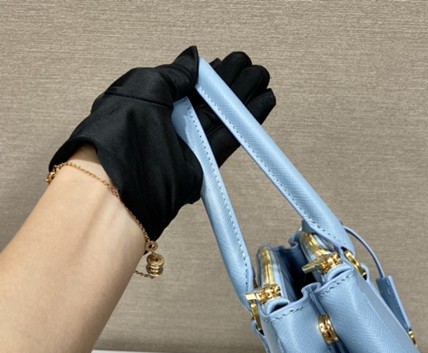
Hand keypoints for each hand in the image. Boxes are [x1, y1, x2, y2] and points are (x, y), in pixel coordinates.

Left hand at [48, 45, 274, 239]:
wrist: (124, 179)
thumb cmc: (124, 128)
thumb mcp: (144, 85)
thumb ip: (174, 73)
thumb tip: (195, 59)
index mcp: (150, 101)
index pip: (187, 84)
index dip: (211, 74)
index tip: (232, 62)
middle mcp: (170, 123)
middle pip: (208, 100)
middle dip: (233, 84)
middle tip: (255, 69)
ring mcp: (187, 144)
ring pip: (221, 117)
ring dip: (244, 100)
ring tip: (264, 81)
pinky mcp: (203, 164)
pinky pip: (228, 138)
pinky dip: (246, 122)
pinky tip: (263, 103)